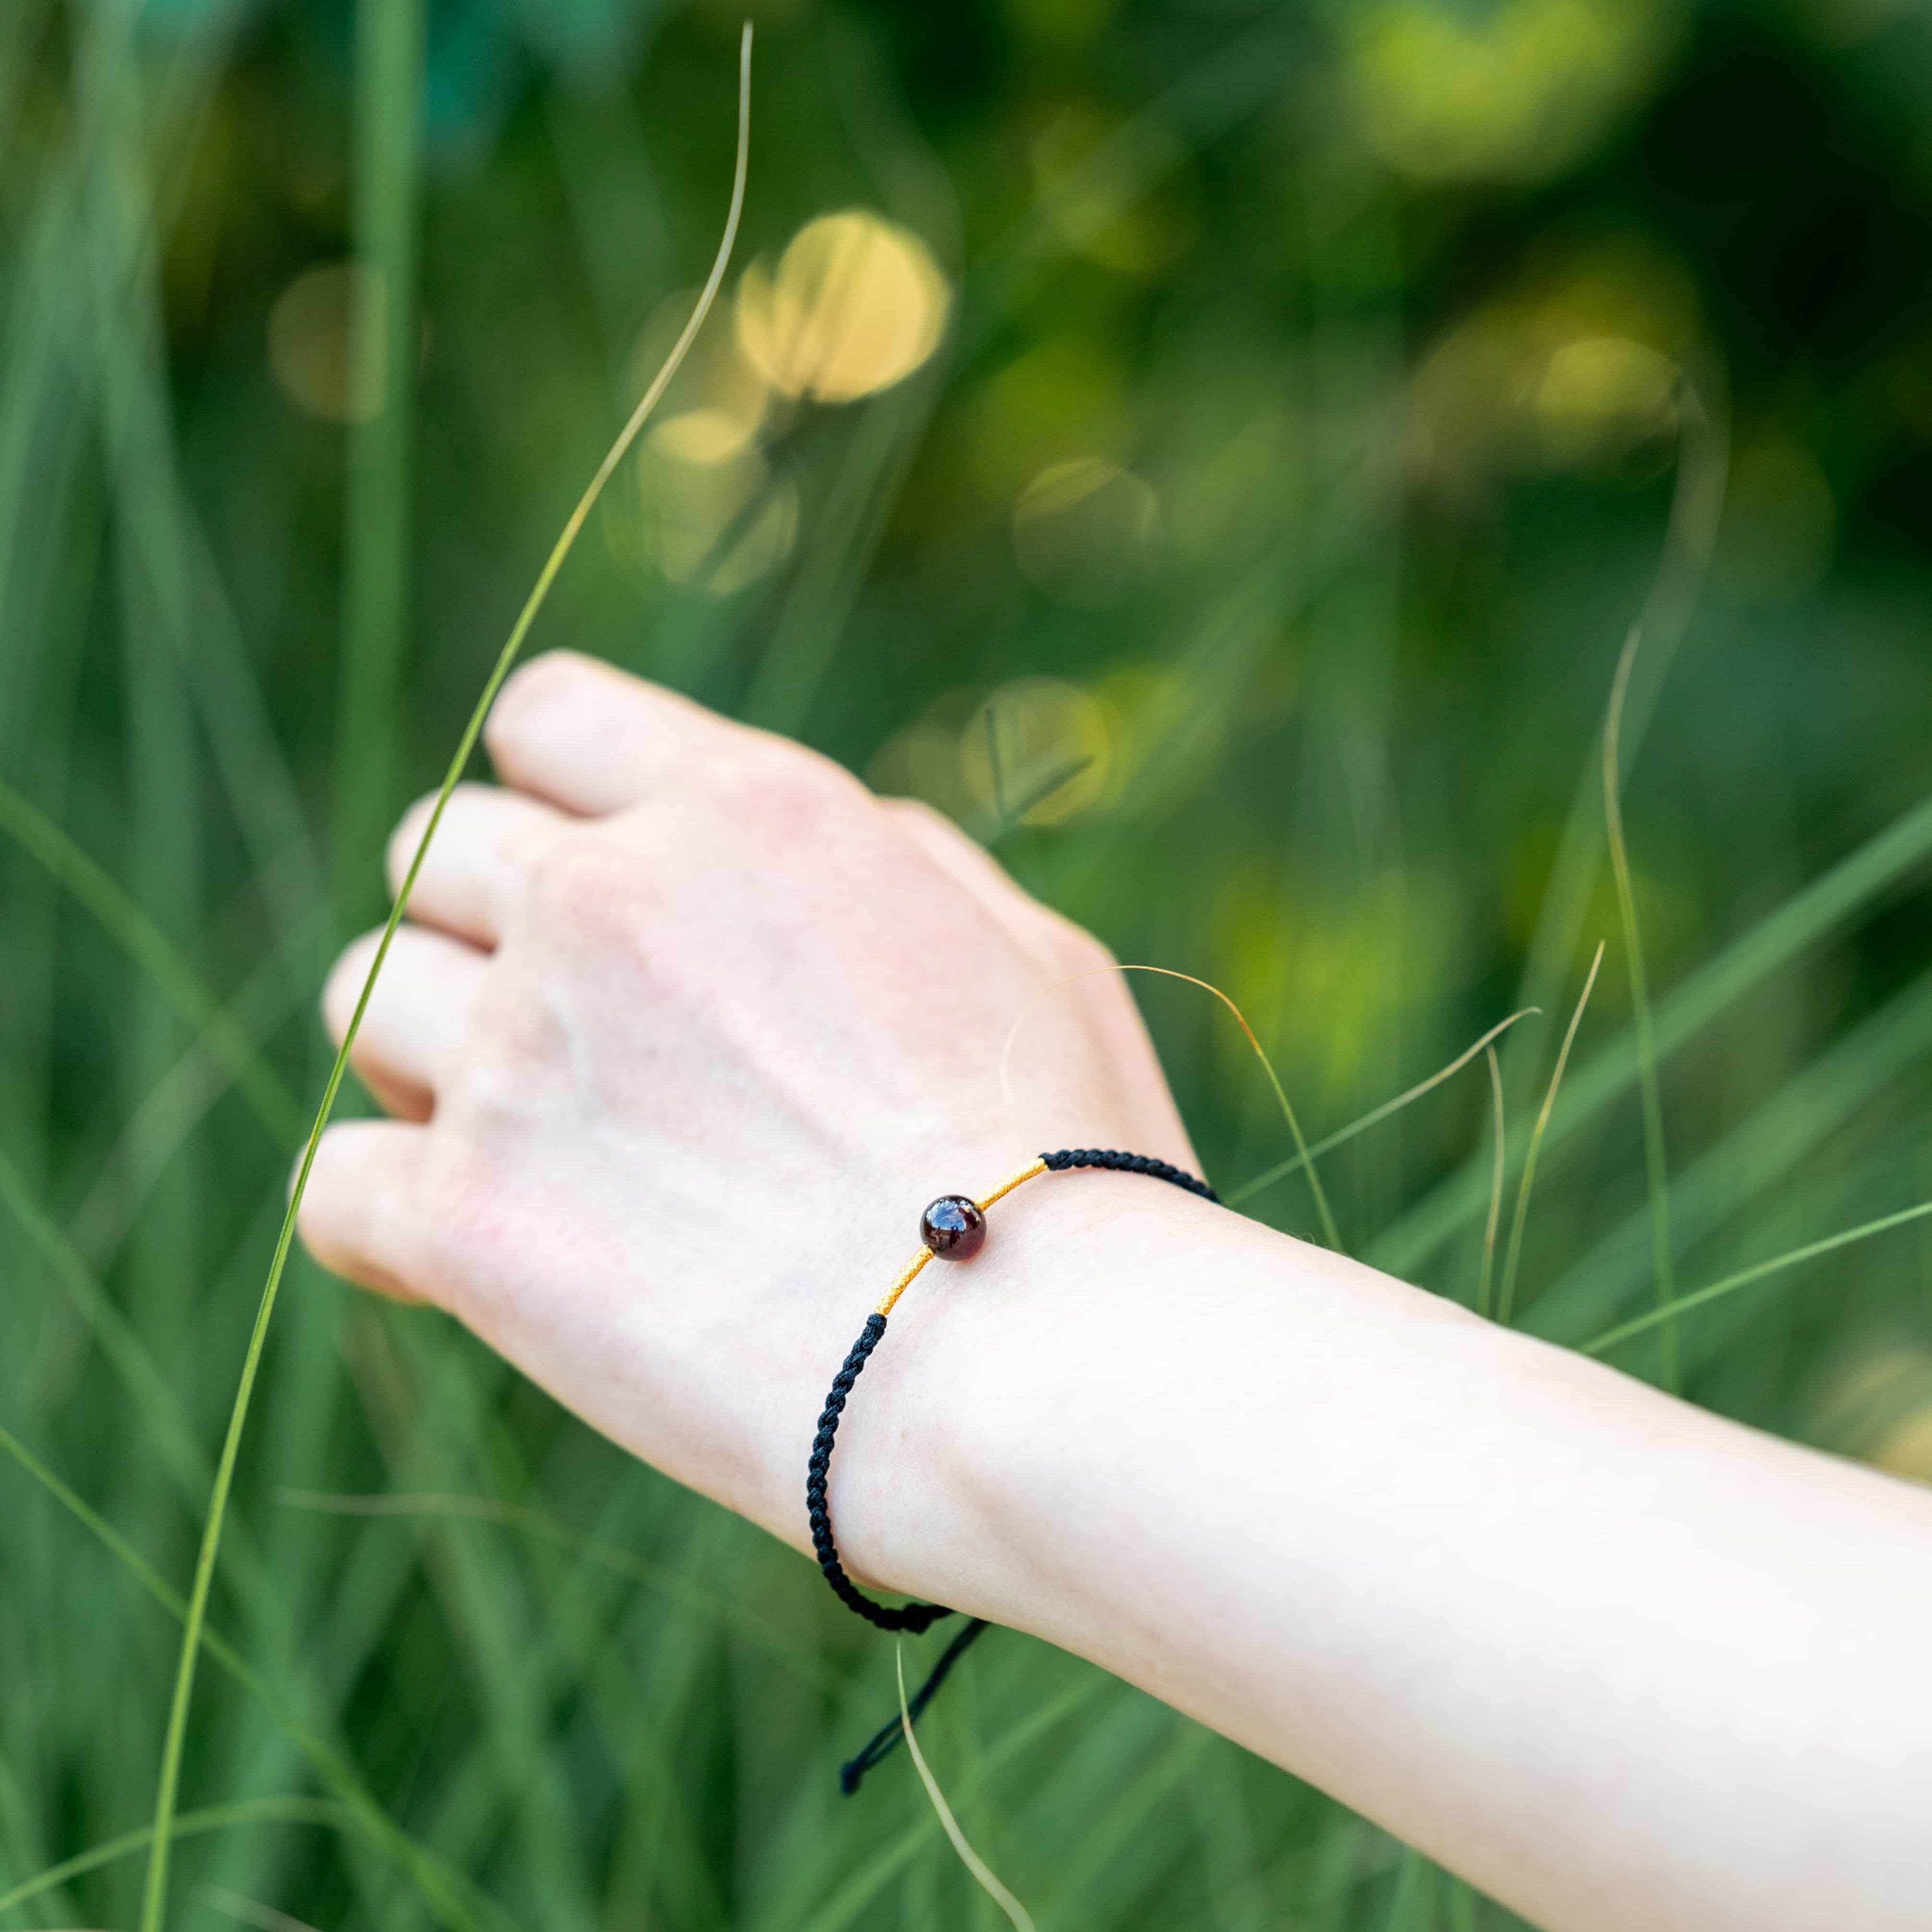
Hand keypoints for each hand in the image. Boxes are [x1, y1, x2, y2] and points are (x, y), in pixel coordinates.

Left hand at [300, 650, 1196, 1563]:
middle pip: (434, 854)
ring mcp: (524, 1051)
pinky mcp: (468, 1217)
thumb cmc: (1069, 1166)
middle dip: (482, 930)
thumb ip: (897, 859)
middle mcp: (609, 900)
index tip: (590, 880)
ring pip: (360, 998)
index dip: (553, 796)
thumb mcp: (1031, 948)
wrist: (1028, 1362)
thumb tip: (820, 837)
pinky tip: (478, 1264)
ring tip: (530, 1148)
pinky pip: (334, 1182)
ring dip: (423, 1061)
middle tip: (571, 1040)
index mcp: (747, 813)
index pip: (549, 716)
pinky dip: (390, 1220)